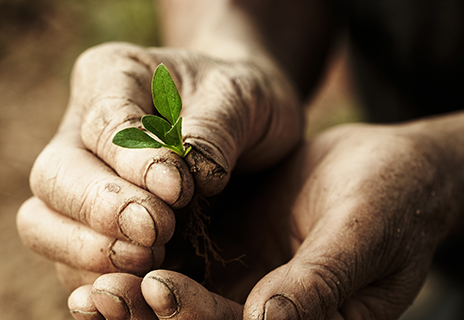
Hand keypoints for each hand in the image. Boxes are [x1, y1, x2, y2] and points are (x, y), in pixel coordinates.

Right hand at [16, 42, 302, 287]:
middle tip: (156, 232)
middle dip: (101, 212)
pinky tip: (138, 284)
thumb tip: (192, 176)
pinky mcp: (91, 227)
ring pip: (42, 224)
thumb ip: (216, 129)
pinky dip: (97, 279)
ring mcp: (79, 182)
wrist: (244, 128)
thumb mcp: (243, 96)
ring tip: (150, 258)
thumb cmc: (240, 101)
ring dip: (89, 252)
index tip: (179, 191)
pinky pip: (70, 262)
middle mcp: (81, 130)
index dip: (134, 161)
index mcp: (112, 75)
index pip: (103, 122)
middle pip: (52, 177)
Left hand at [66, 123, 458, 318]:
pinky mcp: (227, 252)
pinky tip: (110, 247)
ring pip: (181, 300)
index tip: (157, 287)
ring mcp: (244, 284)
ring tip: (92, 283)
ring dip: (135, 295)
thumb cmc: (392, 198)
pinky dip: (145, 260)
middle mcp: (268, 313)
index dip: (198, 317)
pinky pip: (181, 261)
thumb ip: (319, 281)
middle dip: (149, 315)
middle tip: (102, 295)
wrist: (389, 167)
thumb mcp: (362, 235)